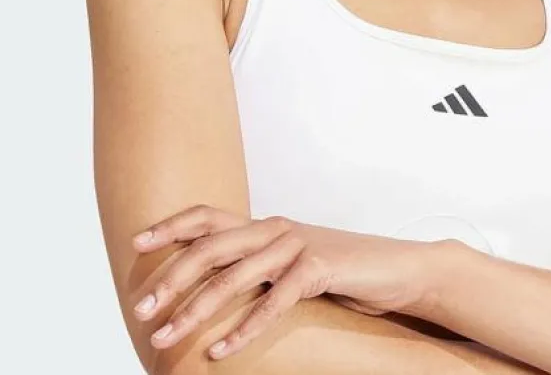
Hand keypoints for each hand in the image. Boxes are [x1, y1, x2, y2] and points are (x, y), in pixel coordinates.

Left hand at [131, 205, 442, 360]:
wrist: (397, 268)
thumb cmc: (340, 271)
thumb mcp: (292, 264)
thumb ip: (258, 269)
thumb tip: (215, 290)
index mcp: (265, 225)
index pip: (209, 216)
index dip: (172, 225)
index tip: (137, 242)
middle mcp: (275, 229)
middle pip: (212, 246)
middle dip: (172, 277)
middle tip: (143, 308)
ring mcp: (297, 246)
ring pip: (235, 276)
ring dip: (196, 309)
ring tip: (167, 336)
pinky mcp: (319, 268)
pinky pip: (275, 301)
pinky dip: (244, 328)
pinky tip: (221, 350)